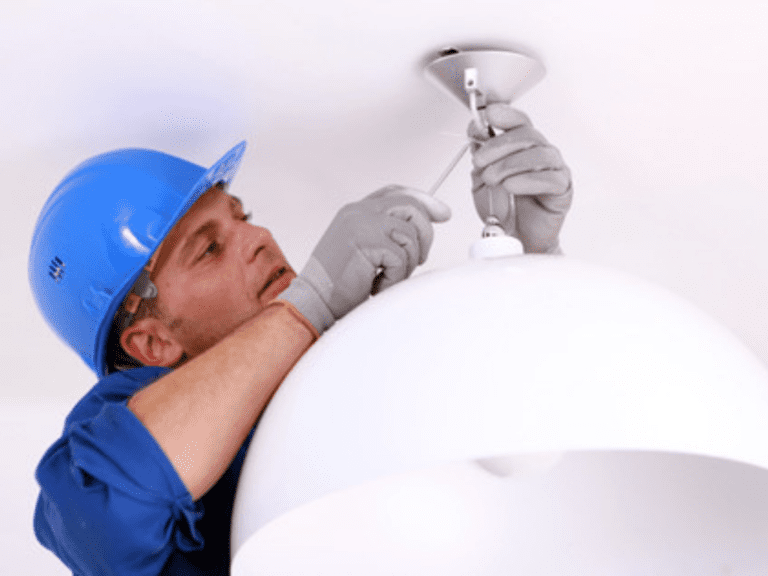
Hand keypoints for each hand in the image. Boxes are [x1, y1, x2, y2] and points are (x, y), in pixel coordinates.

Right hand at [279, 185, 450, 333]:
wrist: (314, 301)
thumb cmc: (337, 284)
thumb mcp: (363, 250)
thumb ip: (385, 233)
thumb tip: (419, 230)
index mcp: (356, 211)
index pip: (396, 193)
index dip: (423, 200)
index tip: (442, 213)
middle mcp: (358, 212)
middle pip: (411, 207)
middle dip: (425, 235)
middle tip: (419, 259)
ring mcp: (361, 224)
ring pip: (410, 234)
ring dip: (407, 263)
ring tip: (387, 277)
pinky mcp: (366, 241)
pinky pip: (401, 257)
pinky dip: (395, 278)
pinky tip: (377, 285)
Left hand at [469, 104, 572, 253]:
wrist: (516, 238)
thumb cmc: (504, 209)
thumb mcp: (482, 181)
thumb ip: (480, 158)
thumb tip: (475, 131)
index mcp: (522, 147)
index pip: (519, 122)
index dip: (506, 115)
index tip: (489, 115)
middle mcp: (540, 153)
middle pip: (527, 135)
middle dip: (499, 145)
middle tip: (480, 161)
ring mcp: (554, 169)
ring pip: (538, 154)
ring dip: (510, 165)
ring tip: (493, 179)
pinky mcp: (562, 189)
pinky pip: (550, 178)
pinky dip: (527, 180)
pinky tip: (512, 186)